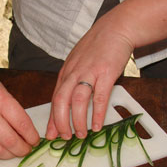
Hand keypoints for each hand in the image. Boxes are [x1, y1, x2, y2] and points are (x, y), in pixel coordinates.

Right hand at [0, 62, 39, 158]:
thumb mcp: (0, 90)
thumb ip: (12, 111)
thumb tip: (26, 132)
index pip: (22, 124)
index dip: (31, 136)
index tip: (35, 141)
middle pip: (9, 141)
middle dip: (22, 150)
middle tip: (26, 150)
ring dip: (8, 154)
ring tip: (13, 151)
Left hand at [46, 11, 133, 139]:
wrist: (116, 28)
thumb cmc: (97, 48)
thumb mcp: (78, 63)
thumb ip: (72, 81)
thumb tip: (67, 102)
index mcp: (66, 73)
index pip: (55, 99)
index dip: (52, 119)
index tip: (50, 134)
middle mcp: (74, 73)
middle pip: (61, 101)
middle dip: (60, 123)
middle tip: (64, 138)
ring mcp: (89, 73)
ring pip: (77, 101)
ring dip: (77, 121)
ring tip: (81, 135)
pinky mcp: (106, 73)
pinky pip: (99, 97)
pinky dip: (96, 113)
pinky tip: (97, 125)